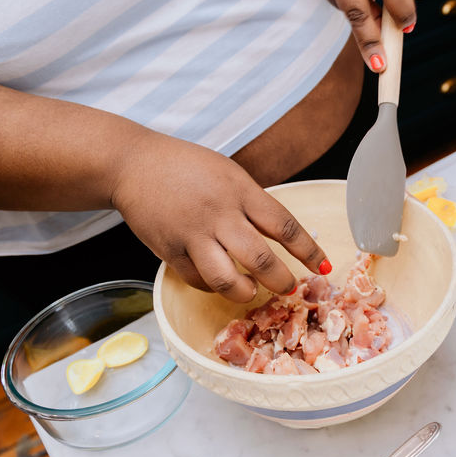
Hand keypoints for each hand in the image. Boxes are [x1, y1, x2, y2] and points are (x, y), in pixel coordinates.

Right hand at [111, 132, 327, 302]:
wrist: (133, 164)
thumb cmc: (185, 166)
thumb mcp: (229, 174)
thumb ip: (253, 203)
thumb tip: (282, 236)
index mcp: (240, 191)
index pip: (285, 226)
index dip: (309, 251)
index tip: (323, 266)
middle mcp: (219, 214)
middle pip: (260, 259)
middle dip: (281, 280)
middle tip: (289, 287)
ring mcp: (193, 235)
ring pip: (227, 280)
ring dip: (246, 292)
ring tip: (253, 290)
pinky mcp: (170, 251)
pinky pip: (199, 281)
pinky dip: (214, 287)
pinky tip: (220, 281)